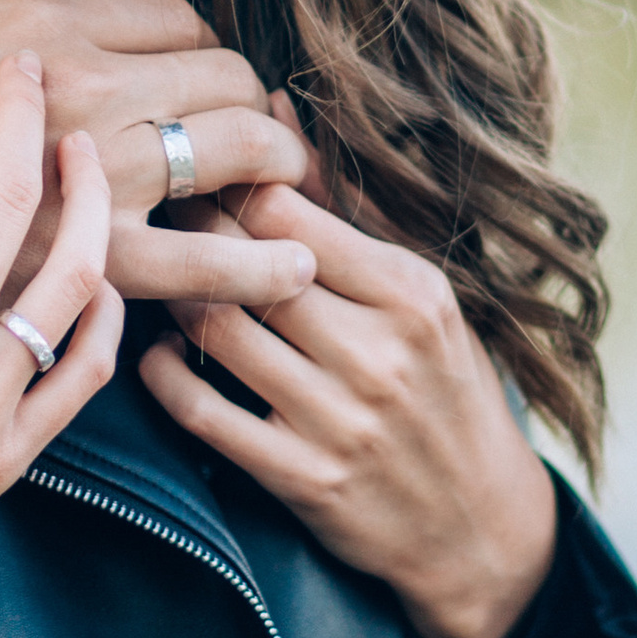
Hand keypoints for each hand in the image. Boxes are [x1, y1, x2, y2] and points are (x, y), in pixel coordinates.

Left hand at [136, 181, 555, 637]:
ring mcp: (341, 419)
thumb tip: (272, 109)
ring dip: (174, 300)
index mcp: (413, 294)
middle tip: (154, 219)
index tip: (197, 179)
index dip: (228, 188)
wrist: (482, 528)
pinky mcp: (304, 478)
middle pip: (249, 267)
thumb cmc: (445, 392)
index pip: (291, 214)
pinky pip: (205, 414)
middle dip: (190, 235)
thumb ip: (344, 209)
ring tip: (160, 282)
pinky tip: (157, 356)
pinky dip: (166, 377)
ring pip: (219, 331)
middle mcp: (380, 353)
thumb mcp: (421, 299)